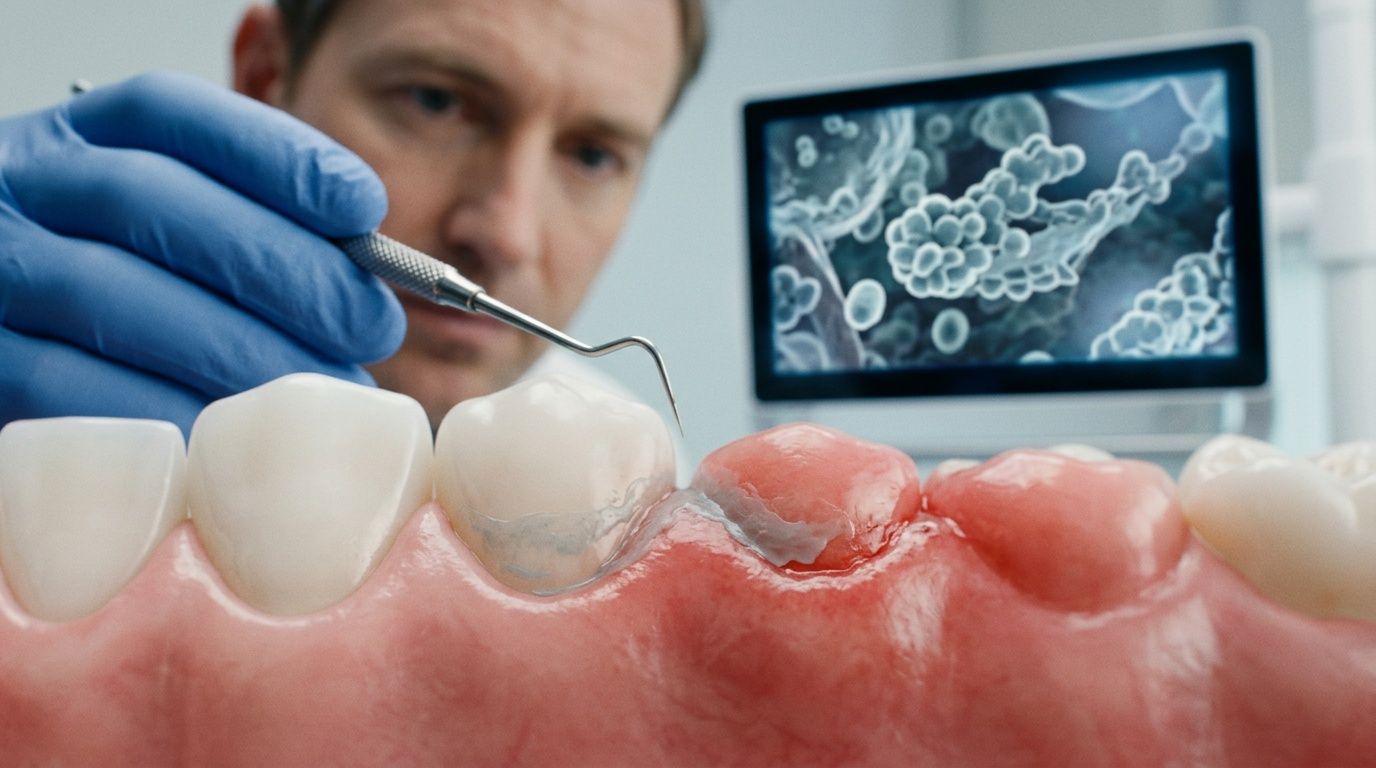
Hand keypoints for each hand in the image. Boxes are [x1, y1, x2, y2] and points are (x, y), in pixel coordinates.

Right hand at [0, 72, 404, 434]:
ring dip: (248, 351)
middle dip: (287, 268)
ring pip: (123, 301)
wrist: (19, 329)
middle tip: (371, 325)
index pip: (171, 114)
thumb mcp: (169, 223)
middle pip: (157, 204)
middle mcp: (20, 188)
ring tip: (332, 386)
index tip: (364, 208)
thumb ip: (248, 222)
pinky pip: (82, 393)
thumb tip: (365, 262)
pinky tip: (248, 428)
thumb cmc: (119, 279)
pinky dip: (180, 408)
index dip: (278, 157)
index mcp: (77, 137)